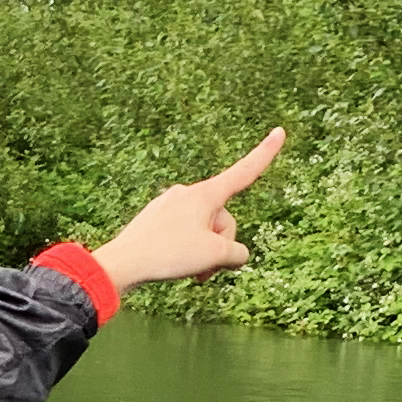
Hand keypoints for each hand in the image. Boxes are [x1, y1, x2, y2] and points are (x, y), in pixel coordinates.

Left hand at [89, 129, 284, 289]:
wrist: (122, 264)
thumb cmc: (168, 254)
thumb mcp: (215, 256)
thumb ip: (237, 253)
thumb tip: (235, 254)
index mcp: (205, 194)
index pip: (244, 172)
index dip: (265, 154)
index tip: (280, 131)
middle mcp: (187, 193)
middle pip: (222, 219)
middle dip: (220, 245)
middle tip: (205, 268)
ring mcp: (170, 205)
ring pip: (202, 230)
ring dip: (203, 253)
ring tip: (188, 270)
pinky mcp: (156, 219)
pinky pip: (183, 234)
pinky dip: (186, 251)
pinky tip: (171, 264)